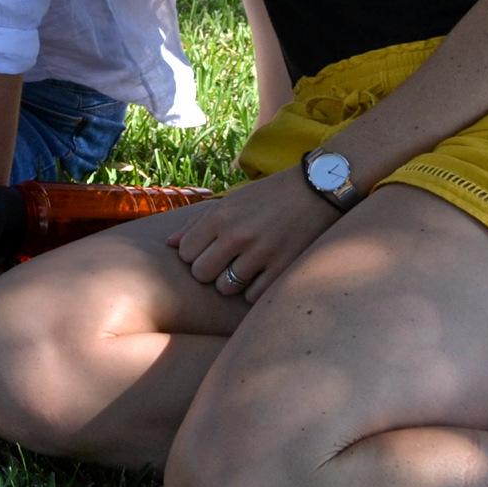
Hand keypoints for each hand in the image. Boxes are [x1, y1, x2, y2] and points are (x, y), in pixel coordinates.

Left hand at [165, 169, 343, 305]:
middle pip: (201, 273)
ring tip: (242, 269)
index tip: (206, 252)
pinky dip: (253, 290)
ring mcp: (261, 253)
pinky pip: (252, 296)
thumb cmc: (269, 196)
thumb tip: (170, 245)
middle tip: (222, 264)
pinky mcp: (283, 268)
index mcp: (220, 216)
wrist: (317, 190)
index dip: (193, 256)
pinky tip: (260, 276)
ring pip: (225, 288)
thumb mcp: (230, 201)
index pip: (185, 253)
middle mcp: (237, 235)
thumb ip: (197, 223)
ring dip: (231, 283)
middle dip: (208, 272)